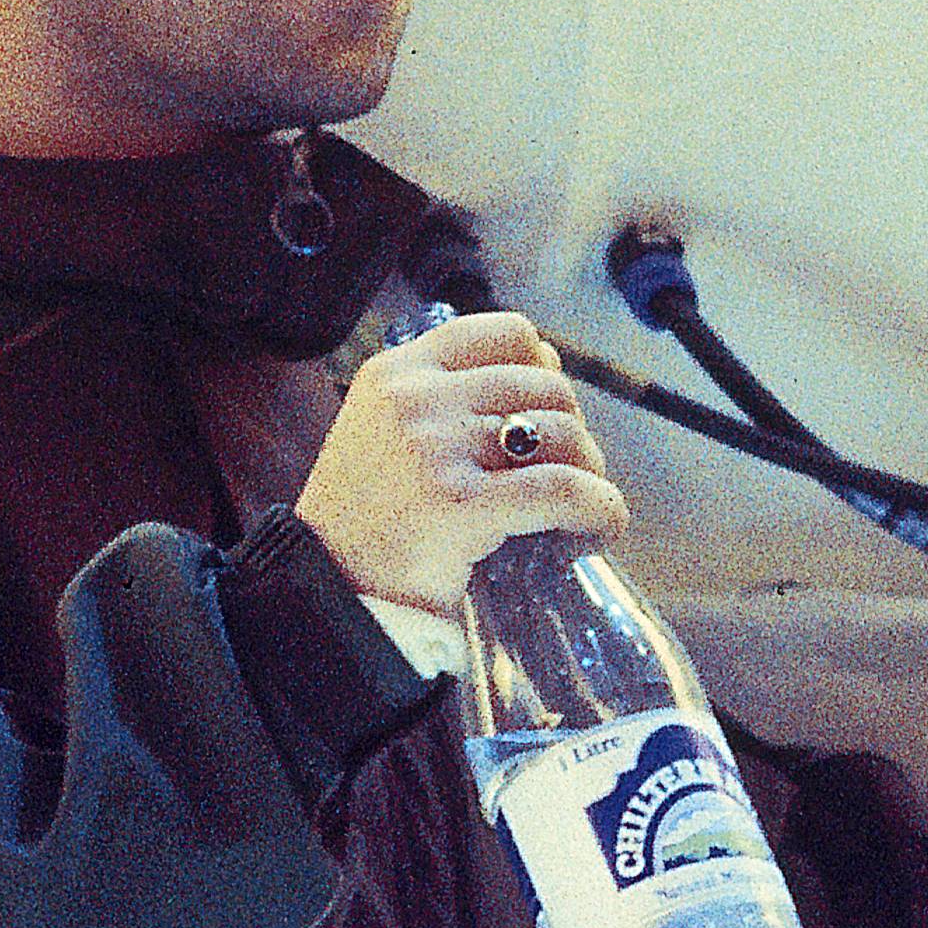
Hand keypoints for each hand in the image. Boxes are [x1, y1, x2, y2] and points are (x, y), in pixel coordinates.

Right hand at [294, 309, 623, 612]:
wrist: (326, 593)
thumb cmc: (367, 524)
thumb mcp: (388, 433)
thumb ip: (448, 400)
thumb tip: (546, 369)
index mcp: (396, 372)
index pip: (507, 333)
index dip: (548, 369)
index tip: (551, 411)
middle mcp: (415, 398)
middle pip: (546, 387)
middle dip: (574, 434)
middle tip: (571, 478)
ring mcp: (435, 448)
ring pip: (564, 435)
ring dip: (591, 473)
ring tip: (579, 510)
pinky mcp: (460, 504)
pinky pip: (564, 490)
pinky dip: (601, 509)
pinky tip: (599, 529)